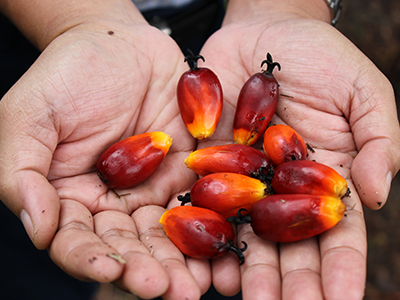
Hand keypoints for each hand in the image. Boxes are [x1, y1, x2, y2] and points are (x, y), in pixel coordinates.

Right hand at [0, 12, 213, 298]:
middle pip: (129, 245)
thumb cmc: (67, 76)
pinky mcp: (186, 172)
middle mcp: (114, 202)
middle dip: (147, 269)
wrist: (120, 44)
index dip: (92, 258)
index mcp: (72, 197)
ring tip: (197, 285)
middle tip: (167, 291)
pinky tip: (223, 246)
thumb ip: (20, 173)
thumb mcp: (28, 117)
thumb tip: (38, 229)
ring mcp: (152, 189)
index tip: (112, 270)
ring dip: (182, 261)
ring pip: (168, 234)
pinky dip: (211, 225)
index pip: (77, 240)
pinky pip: (201, 201)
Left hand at [199, 4, 399, 298]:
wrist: (263, 32)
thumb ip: (379, 141)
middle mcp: (283, 187)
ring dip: (250, 270)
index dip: (341, 268)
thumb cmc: (319, 57)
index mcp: (324, 177)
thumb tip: (377, 197)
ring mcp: (245, 179)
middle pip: (290, 244)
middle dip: (292, 282)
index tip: (344, 299)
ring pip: (249, 234)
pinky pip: (208, 203)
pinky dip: (210, 233)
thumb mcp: (363, 91)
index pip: (337, 232)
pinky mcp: (210, 163)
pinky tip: (210, 262)